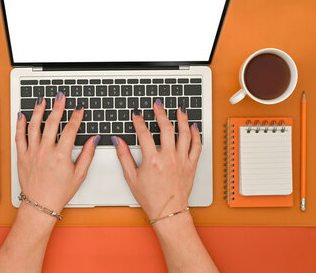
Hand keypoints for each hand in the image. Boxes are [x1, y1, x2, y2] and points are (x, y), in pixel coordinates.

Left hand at [16, 93, 98, 212]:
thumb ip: (87, 154)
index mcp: (61, 155)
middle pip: (52, 122)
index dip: (76, 117)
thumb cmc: (59, 192)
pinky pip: (19, 136)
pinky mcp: (22, 156)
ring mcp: (32, 152)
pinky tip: (22, 115)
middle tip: (61, 97)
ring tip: (42, 100)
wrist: (40, 204)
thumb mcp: (79, 175)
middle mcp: (45, 151)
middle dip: (58, 107)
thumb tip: (94, 139)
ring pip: (34, 126)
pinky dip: (20, 124)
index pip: (71, 129)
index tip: (79, 109)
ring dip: (38, 111)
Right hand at [113, 99, 201, 218]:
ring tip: (179, 109)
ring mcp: (182, 160)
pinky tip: (193, 127)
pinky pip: (197, 146)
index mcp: (153, 160)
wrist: (168, 211)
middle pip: (166, 128)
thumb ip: (124, 156)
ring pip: (184, 133)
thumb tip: (118, 141)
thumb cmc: (150, 197)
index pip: (144, 134)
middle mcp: (169, 158)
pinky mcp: (191, 165)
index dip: (139, 121)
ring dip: (182, 119)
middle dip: (161, 113)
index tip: (137, 115)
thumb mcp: (131, 177)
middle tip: (158, 105)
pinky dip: (196, 134)